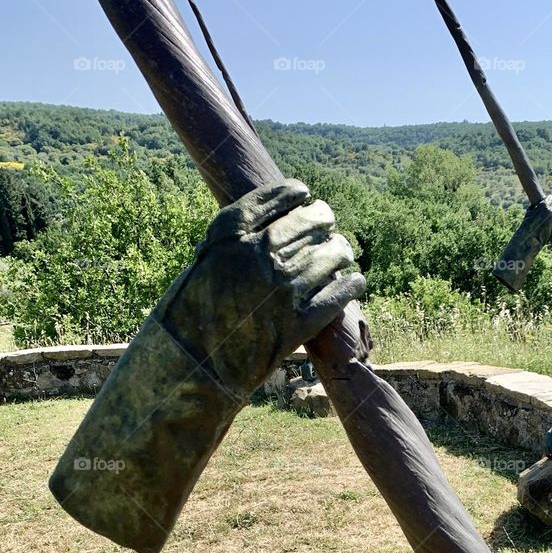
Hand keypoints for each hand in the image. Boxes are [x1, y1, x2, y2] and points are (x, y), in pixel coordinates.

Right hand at [159, 179, 364, 396]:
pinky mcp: (301, 320)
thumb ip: (236, 234)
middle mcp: (261, 253)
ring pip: (329, 255)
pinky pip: (338, 294)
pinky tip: (356, 281)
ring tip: (343, 252)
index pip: (277, 197)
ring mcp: (284, 286)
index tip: (304, 194)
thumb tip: (276, 219)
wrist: (195, 359)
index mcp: (233, 232)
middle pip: (309, 222)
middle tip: (329, 224)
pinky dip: (352, 285)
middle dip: (323, 219)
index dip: (296, 193)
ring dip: (340, 250)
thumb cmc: (194, 307)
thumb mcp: (206, 257)